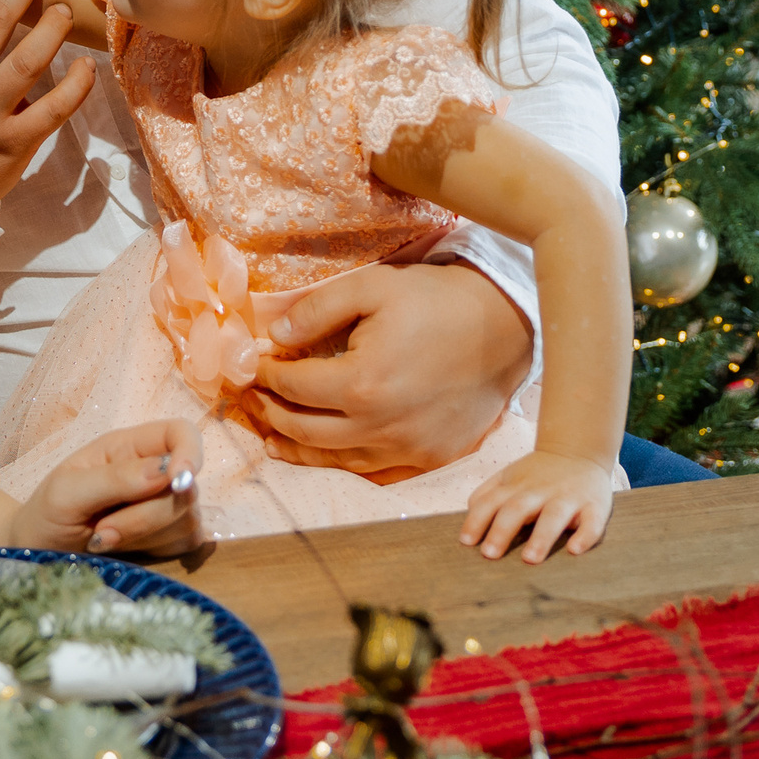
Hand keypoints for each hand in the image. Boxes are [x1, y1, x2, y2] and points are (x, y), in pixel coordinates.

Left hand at [10, 419, 204, 557]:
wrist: (39, 554)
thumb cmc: (48, 514)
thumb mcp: (67, 492)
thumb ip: (114, 479)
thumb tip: (166, 471)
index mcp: (128, 448)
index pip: (181, 433)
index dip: (190, 452)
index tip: (177, 482)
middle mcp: (154, 473)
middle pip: (186, 486)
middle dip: (146, 516)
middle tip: (102, 531)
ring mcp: (165, 507)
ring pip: (187, 519)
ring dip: (143, 536)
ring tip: (101, 540)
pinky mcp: (170, 540)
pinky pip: (185, 545)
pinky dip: (155, 551)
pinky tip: (124, 551)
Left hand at [244, 262, 530, 479]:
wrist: (506, 327)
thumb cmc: (436, 301)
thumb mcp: (371, 286)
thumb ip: (316, 310)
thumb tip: (274, 336)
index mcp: (362, 383)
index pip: (293, 386)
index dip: (265, 375)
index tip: (252, 365)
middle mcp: (381, 426)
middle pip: (304, 429)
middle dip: (270, 412)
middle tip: (252, 400)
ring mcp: (407, 449)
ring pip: (335, 459)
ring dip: (296, 447)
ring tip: (271, 436)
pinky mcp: (429, 458)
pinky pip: (373, 471)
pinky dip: (340, 464)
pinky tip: (325, 455)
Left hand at [459, 449, 614, 562]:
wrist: (580, 451)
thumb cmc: (537, 474)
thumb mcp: (508, 477)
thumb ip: (485, 496)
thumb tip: (467, 524)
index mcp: (516, 486)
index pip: (491, 502)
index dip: (477, 520)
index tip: (466, 542)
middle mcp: (540, 491)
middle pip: (518, 508)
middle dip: (502, 531)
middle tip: (490, 555)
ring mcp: (568, 498)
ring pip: (554, 516)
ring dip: (541, 537)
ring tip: (530, 560)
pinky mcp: (595, 506)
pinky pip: (592, 522)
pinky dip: (585, 536)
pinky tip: (575, 550)